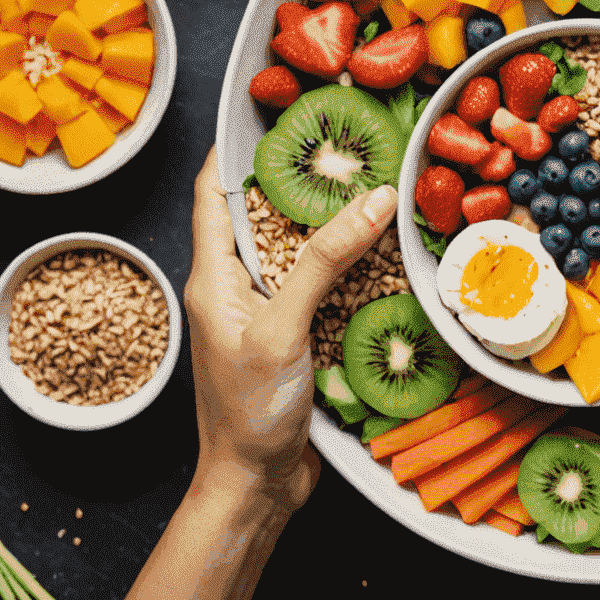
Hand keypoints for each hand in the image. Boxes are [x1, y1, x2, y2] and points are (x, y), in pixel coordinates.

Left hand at [183, 148, 396, 513]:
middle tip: (348, 144)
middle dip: (304, 180)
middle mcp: (237, 288)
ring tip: (375, 189)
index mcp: (213, 275)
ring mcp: (268, 315)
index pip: (214, 192)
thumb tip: (373, 200)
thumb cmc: (248, 413)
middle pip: (267, 217)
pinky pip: (326, 292)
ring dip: (335, 227)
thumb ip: (324, 262)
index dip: (236, 147)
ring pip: (302, 254)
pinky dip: (354, 272)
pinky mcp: (298, 339)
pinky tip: (386, 260)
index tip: (273, 111)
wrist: (254, 488)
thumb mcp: (283, 327)